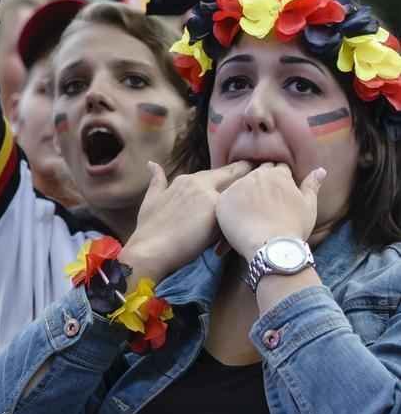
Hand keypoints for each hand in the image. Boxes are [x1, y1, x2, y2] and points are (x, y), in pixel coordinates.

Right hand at [122, 161, 253, 282]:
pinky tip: (258, 216)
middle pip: (230, 175)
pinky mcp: (217, 211)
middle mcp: (198, 182)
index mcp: (185, 179)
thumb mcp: (150, 199)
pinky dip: (247, 213)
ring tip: (266, 197)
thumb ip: (156, 181)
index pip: (216, 173)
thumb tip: (151, 164)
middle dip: (247, 174)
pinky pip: (237, 210)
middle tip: (265, 175)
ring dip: (250, 193)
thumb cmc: (148, 228)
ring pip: (237, 190)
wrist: (151, 249)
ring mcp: (208, 195)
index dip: (231, 174)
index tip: (245, 173)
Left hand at [216, 164, 323, 260]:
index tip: (278, 194)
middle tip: (264, 203)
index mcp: (278, 174)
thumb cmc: (294, 229)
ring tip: (251, 212)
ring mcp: (238, 186)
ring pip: (240, 184)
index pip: (277, 168)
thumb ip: (312, 185)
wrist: (272, 248)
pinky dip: (231, 206)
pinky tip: (238, 219)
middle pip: (258, 174)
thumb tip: (321, 169)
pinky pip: (225, 198)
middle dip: (262, 184)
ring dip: (245, 193)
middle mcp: (256, 176)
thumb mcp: (308, 206)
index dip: (279, 181)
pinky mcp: (223, 200)